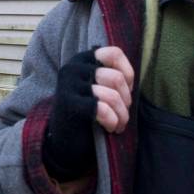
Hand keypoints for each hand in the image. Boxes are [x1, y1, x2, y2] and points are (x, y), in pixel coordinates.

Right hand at [42, 47, 133, 180]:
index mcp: (82, 60)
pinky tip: (110, 127)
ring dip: (122, 115)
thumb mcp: (98, 88)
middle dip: (126, 100)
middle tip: (123, 114)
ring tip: (119, 124)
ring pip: (112, 95)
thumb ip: (110, 76)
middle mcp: (73, 68)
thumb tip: (130, 77)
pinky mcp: (68, 104)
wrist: (63, 140)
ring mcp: (69, 85)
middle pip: (117, 78)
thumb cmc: (87, 113)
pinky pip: (102, 109)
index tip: (126, 91)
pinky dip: (112, 121)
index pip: (114, 54)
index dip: (127, 73)